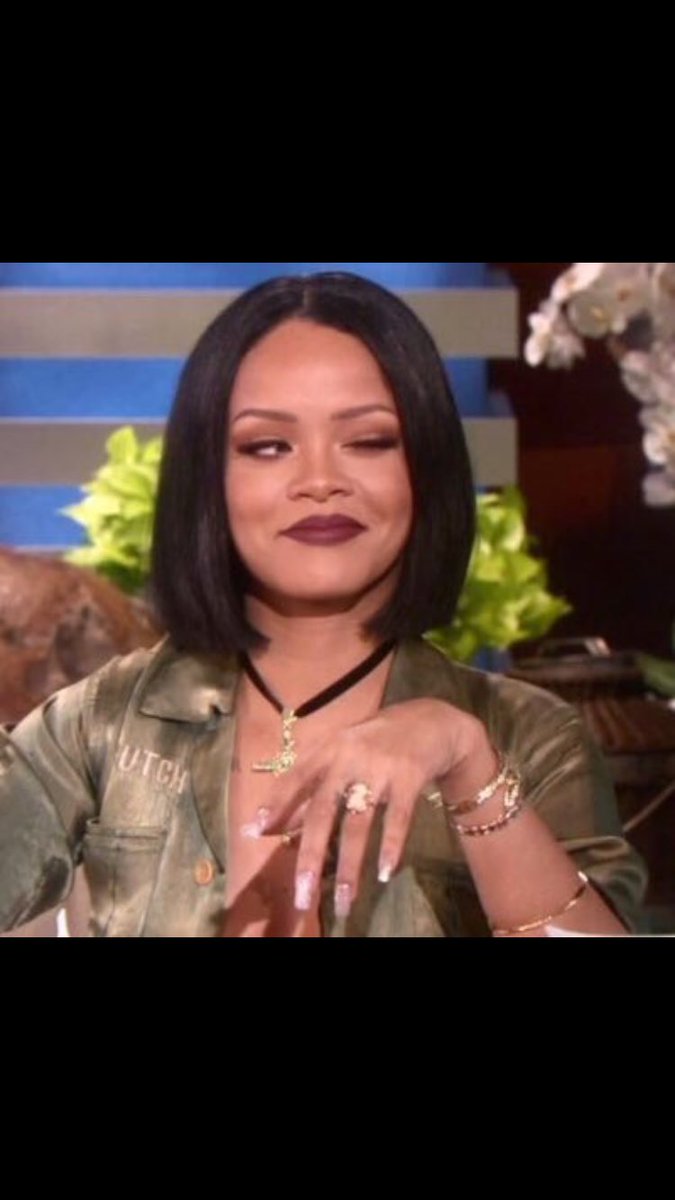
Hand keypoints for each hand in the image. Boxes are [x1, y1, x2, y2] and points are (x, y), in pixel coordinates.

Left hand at [243, 699, 496, 918]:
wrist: (431, 721)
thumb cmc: (376, 742)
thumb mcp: (341, 755)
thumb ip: (312, 787)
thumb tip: (274, 824)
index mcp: (328, 750)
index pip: (295, 778)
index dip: (276, 803)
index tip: (254, 832)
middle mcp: (349, 757)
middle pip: (323, 811)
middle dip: (311, 856)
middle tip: (302, 895)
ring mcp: (380, 768)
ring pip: (359, 824)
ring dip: (351, 867)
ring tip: (345, 902)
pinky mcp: (409, 778)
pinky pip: (397, 819)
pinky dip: (391, 847)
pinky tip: (384, 874)